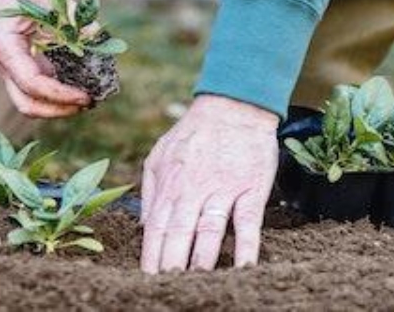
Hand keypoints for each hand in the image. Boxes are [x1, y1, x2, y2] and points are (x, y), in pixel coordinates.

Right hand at [0, 0, 91, 117]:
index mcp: (4, 45)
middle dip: (58, 109)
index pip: (30, 83)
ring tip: (89, 98)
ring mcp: (11, 68)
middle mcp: (3, 62)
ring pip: (31, 101)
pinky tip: (81, 86)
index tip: (85, 96)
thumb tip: (96, 34)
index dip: (60, 94)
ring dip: (59, 105)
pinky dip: (59, 93)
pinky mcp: (22, 67)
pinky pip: (39, 89)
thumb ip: (71, 14)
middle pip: (26, 103)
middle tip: (88, 103)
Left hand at [140, 94, 278, 272]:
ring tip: (196, 284)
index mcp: (169, 183)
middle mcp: (193, 188)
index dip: (151, 255)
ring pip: (209, 230)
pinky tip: (242, 268)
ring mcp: (223, 189)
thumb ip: (151, 191)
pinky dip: (246, 247)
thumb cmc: (194, 133)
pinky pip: (248, 222)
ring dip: (202, 260)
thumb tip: (142, 227)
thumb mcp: (159, 155)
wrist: (232, 106)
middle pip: (179, 233)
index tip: (147, 278)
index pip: (156, 227)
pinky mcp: (251, 188)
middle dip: (171, 264)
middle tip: (168, 286)